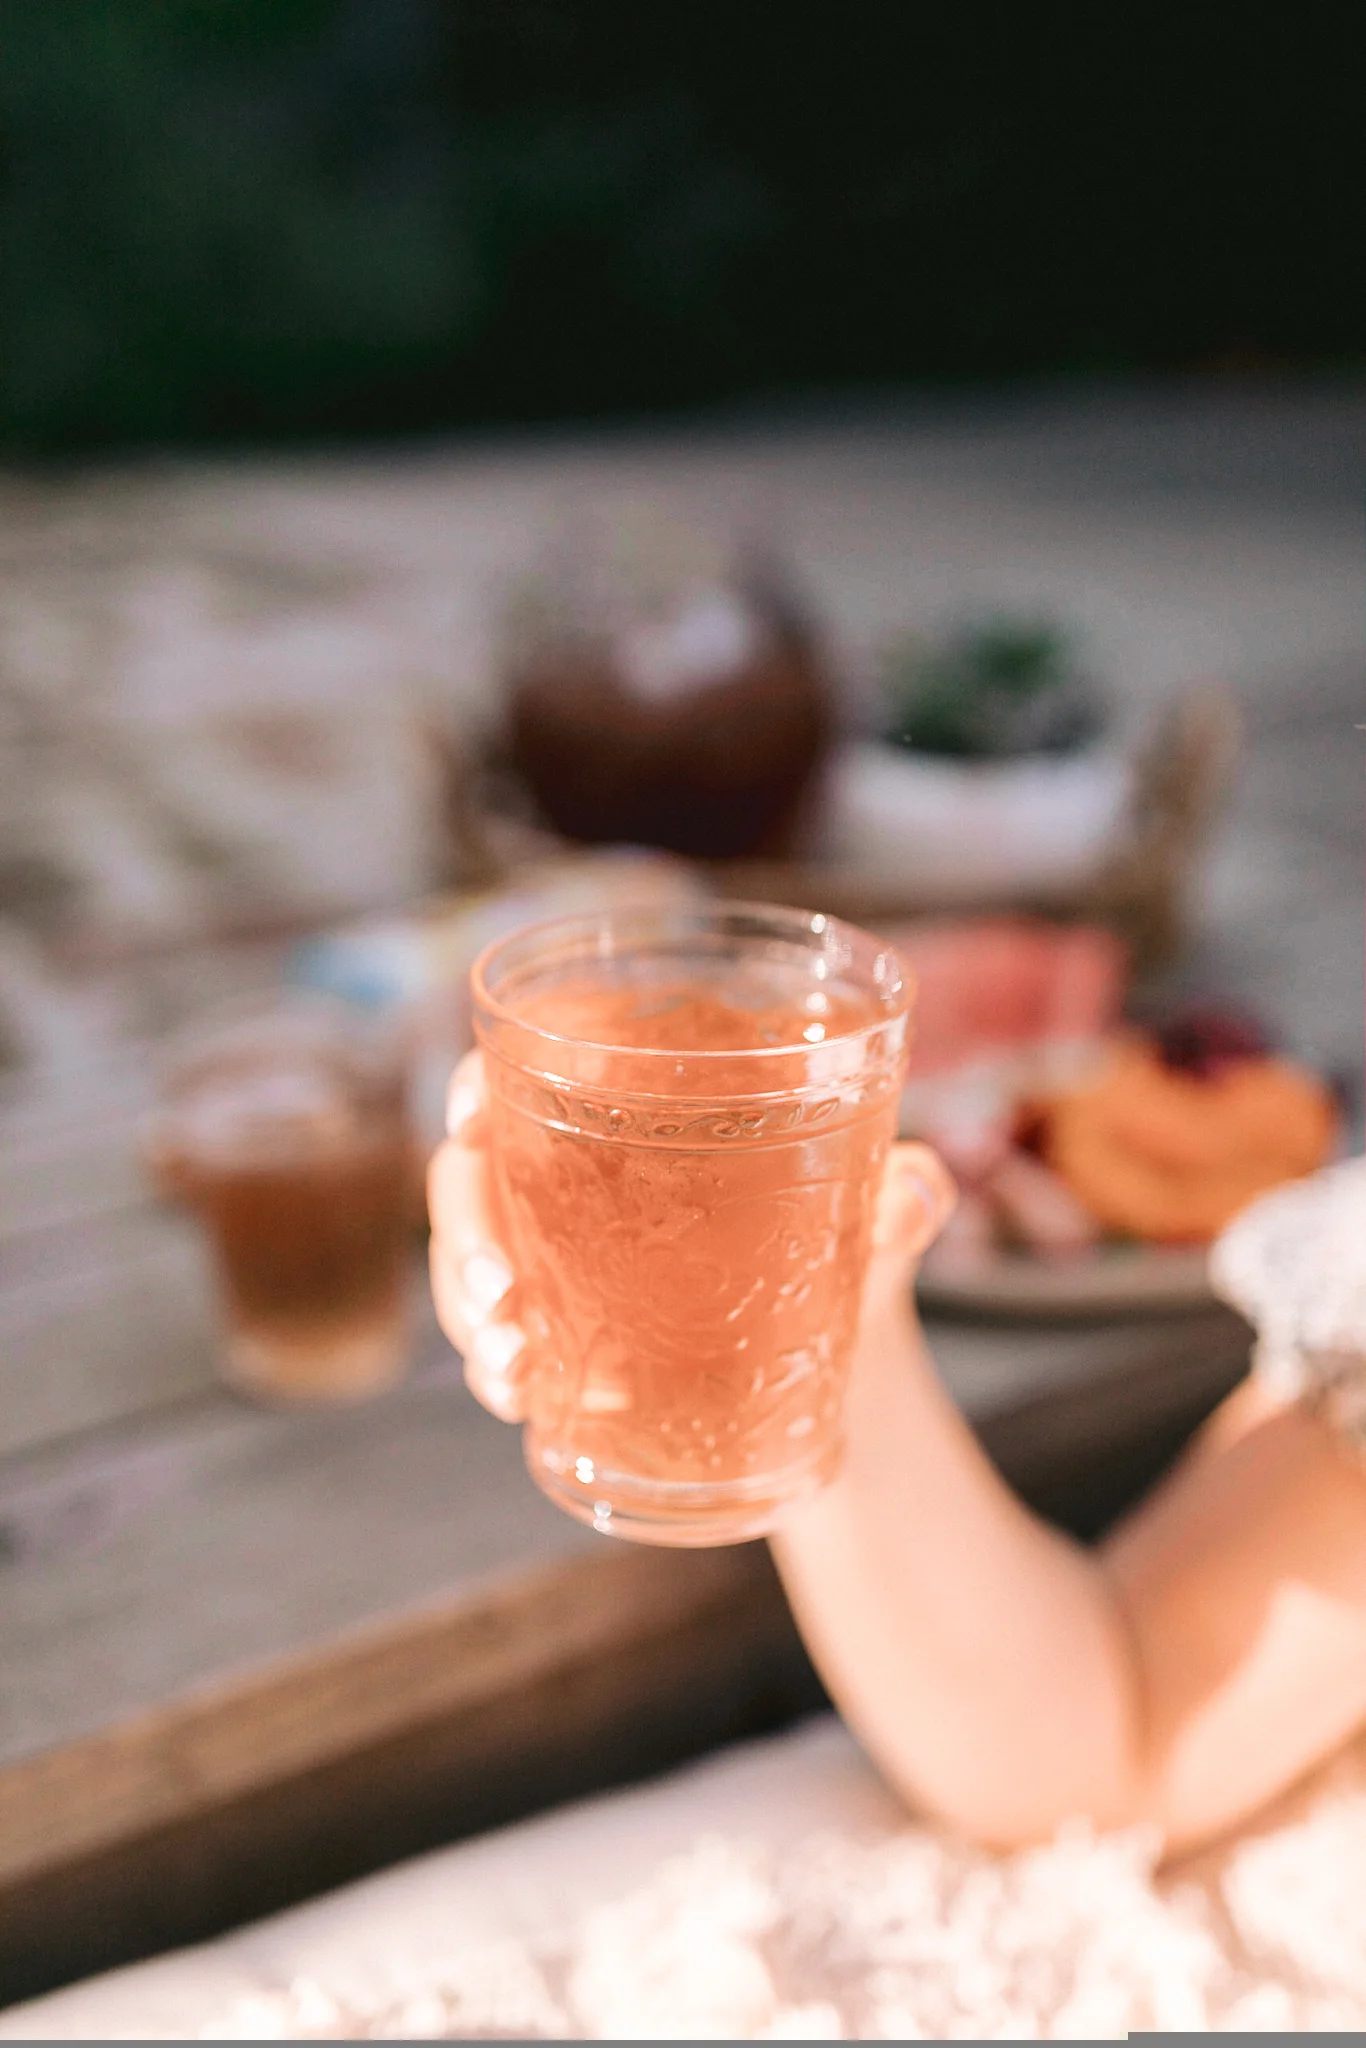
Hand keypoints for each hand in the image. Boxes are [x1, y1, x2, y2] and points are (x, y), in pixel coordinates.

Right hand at [426, 1048, 955, 1422]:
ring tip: (511, 1366)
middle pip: (473, 1174)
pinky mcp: (563, 1334)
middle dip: (464, 1232)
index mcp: (638, 1110)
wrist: (848, 1376)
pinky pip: (495, 1342)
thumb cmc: (848, 1256)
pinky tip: (518, 1398)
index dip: (474, 1086)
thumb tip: (918, 1187)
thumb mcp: (878, 1224)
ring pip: (468, 1264)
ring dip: (466, 1314)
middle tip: (503, 1295)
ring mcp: (560, 1260)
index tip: (469, 1120)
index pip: (525, 1071)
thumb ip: (906, 1197)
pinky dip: (494, 1370)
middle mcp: (580, 1177)